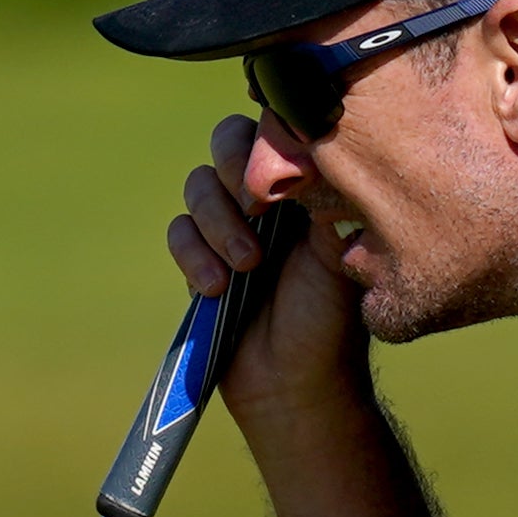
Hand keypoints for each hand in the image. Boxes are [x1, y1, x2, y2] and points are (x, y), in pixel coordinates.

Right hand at [167, 116, 359, 422]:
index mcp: (306, 186)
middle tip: (258, 209)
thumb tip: (313, 150)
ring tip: (247, 266)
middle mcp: (267, 198)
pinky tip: (215, 288)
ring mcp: (230, 227)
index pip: (276, 129)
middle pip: (229, 142)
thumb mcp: (339, 253)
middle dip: (235, 170)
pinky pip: (178, 231)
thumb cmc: (330, 322)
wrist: (297, 387)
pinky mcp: (201, 258)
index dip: (268, 135)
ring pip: (199, 184)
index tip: (278, 173)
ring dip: (218, 220)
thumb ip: (327, 198)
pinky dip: (192, 253)